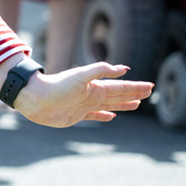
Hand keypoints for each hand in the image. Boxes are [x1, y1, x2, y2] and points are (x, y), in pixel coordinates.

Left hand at [13, 62, 152, 126]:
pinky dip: (104, 116)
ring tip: (137, 104)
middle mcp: (91, 95)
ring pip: (110, 105)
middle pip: (118, 94)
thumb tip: (123, 68)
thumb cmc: (56, 86)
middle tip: (149, 92)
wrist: (35, 98)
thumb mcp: (80, 76)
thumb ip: (100, 70)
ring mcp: (84, 105)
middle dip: (133, 93)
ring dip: (124, 104)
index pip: (120, 86)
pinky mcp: (76, 116)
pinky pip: (94, 116)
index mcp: (95, 86)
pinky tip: (112, 117)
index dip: (135, 86)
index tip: (150, 86)